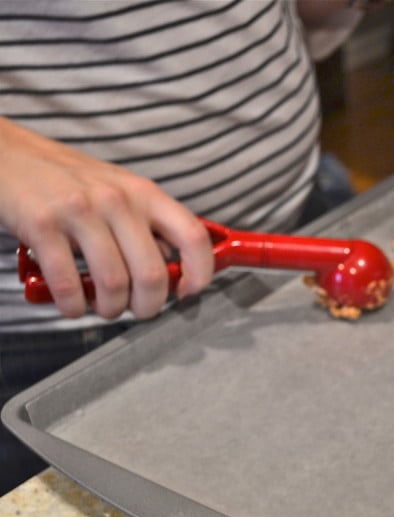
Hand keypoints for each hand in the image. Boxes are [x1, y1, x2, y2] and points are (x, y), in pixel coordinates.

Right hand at [0, 118, 213, 319]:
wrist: (10, 156)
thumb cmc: (70, 181)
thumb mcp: (121, 190)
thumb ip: (149, 225)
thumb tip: (176, 266)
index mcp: (145, 193)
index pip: (193, 236)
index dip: (200, 272)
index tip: (188, 291)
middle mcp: (117, 201)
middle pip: (152, 273)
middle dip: (149, 305)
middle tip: (139, 310)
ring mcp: (80, 212)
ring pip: (113, 284)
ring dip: (111, 309)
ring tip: (104, 308)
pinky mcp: (43, 226)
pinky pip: (68, 283)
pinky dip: (74, 306)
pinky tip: (73, 305)